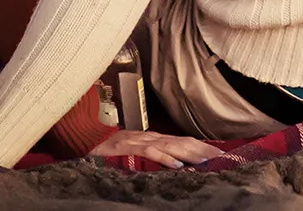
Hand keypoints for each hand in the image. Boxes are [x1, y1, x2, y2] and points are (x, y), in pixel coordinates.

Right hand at [92, 130, 223, 168]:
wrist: (81, 139)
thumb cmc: (106, 151)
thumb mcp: (131, 153)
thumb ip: (148, 156)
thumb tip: (172, 163)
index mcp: (148, 138)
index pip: (179, 141)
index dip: (199, 146)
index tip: (218, 154)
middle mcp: (146, 137)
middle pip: (178, 141)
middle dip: (200, 149)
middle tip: (221, 157)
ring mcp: (136, 141)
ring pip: (167, 145)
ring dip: (188, 152)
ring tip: (206, 161)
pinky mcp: (126, 148)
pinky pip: (149, 153)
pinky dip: (164, 158)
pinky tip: (178, 165)